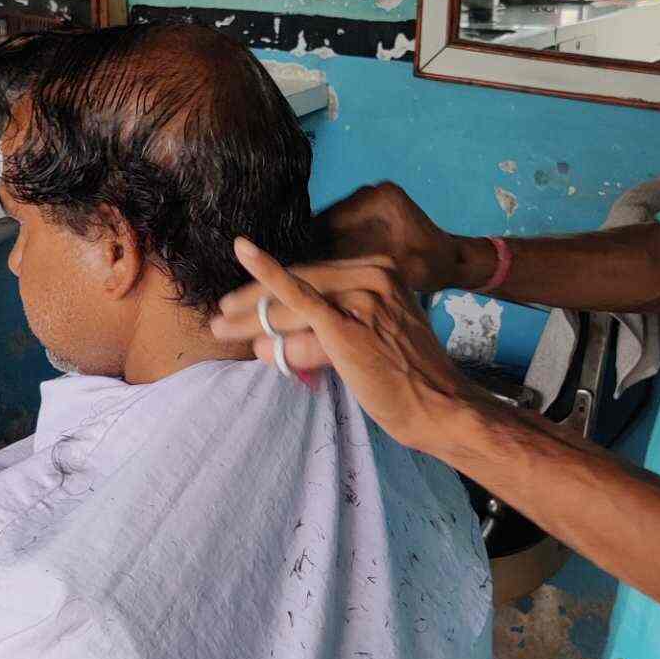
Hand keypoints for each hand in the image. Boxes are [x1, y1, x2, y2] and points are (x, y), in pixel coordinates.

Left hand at [211, 182, 483, 368]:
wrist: (438, 406)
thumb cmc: (408, 381)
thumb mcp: (373, 340)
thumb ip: (328, 331)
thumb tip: (270, 341)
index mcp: (382, 272)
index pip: (316, 275)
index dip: (279, 288)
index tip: (249, 302)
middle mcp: (372, 275)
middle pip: (300, 281)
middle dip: (255, 301)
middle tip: (221, 315)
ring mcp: (359, 296)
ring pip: (290, 299)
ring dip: (249, 316)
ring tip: (221, 329)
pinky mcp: (345, 322)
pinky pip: (298, 296)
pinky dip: (268, 274)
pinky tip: (244, 252)